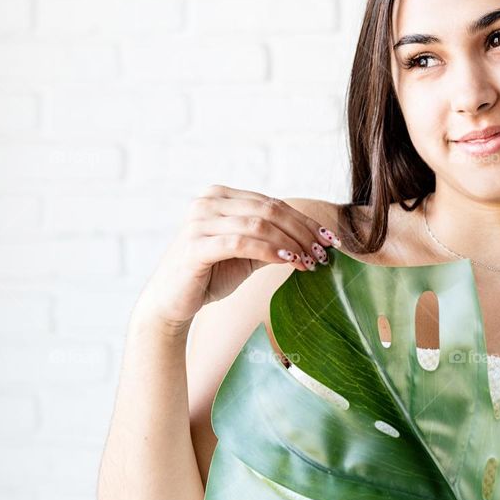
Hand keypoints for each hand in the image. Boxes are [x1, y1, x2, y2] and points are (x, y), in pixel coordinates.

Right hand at [132, 185, 341, 332]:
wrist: (170, 303)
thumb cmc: (209, 275)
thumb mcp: (246, 253)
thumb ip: (271, 240)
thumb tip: (313, 239)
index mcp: (220, 196)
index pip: (272, 203)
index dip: (304, 220)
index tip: (329, 238)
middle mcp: (207, 202)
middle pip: (269, 210)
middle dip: (302, 231)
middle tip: (323, 252)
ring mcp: (198, 221)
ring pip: (258, 224)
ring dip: (291, 243)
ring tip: (310, 261)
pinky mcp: (195, 245)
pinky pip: (241, 242)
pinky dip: (270, 251)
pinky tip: (289, 262)